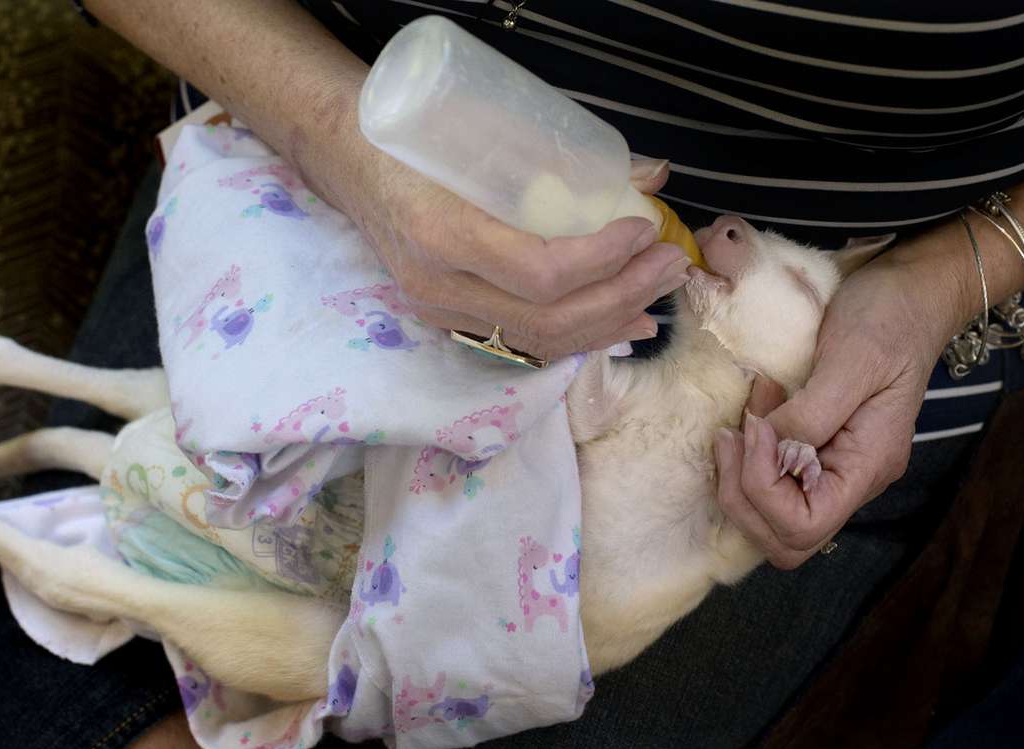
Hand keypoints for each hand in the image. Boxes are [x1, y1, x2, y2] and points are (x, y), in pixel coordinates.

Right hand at [342, 154, 690, 358]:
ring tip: (660, 294)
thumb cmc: (416, 138)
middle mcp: (439, 286)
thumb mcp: (482, 132)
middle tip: (671, 264)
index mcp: (442, 233)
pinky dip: (580, 335)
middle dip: (623, 293)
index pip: (540, 274)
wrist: (352, 163)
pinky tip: (623, 323)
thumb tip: (653, 174)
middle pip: (548, 317)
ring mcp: (441, 311)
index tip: (643, 230)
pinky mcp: (448, 321)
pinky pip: (524, 341)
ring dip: (610, 320)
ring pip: (540, 340)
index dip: (602, 260)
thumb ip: (563, 156)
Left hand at [713, 256, 948, 568]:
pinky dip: (746, 459)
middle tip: (731, 434)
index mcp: (867, 466)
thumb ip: (809, 414)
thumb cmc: (888, 318)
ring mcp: (831, 468)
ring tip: (741, 420)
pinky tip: (750, 414)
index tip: (753, 428)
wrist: (908, 292)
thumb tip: (766, 447)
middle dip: (742, 495)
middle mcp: (849, 479)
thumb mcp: (851, 360)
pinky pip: (770, 482)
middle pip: (784, 538)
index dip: (761, 489)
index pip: (804, 525)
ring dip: (739, 478)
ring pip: (770, 519)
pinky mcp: (813, 450)